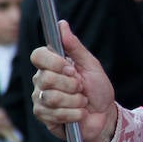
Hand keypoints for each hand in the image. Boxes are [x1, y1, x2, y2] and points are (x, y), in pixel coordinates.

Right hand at [31, 20, 116, 141]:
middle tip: (82, 88)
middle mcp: (41, 80)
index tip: (72, 69)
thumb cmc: (98, 89)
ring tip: (82, 102)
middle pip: (46, 79)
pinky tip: (79, 114)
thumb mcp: (90, 65)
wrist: (105, 116)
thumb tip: (62, 24)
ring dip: (75, 101)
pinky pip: (55, 114)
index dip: (54, 63)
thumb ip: (74, 46)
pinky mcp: (43, 117)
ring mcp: (40, 99)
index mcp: (51, 65)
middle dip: (72, 85)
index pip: (38, 56)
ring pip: (51, 98)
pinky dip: (74, 114)